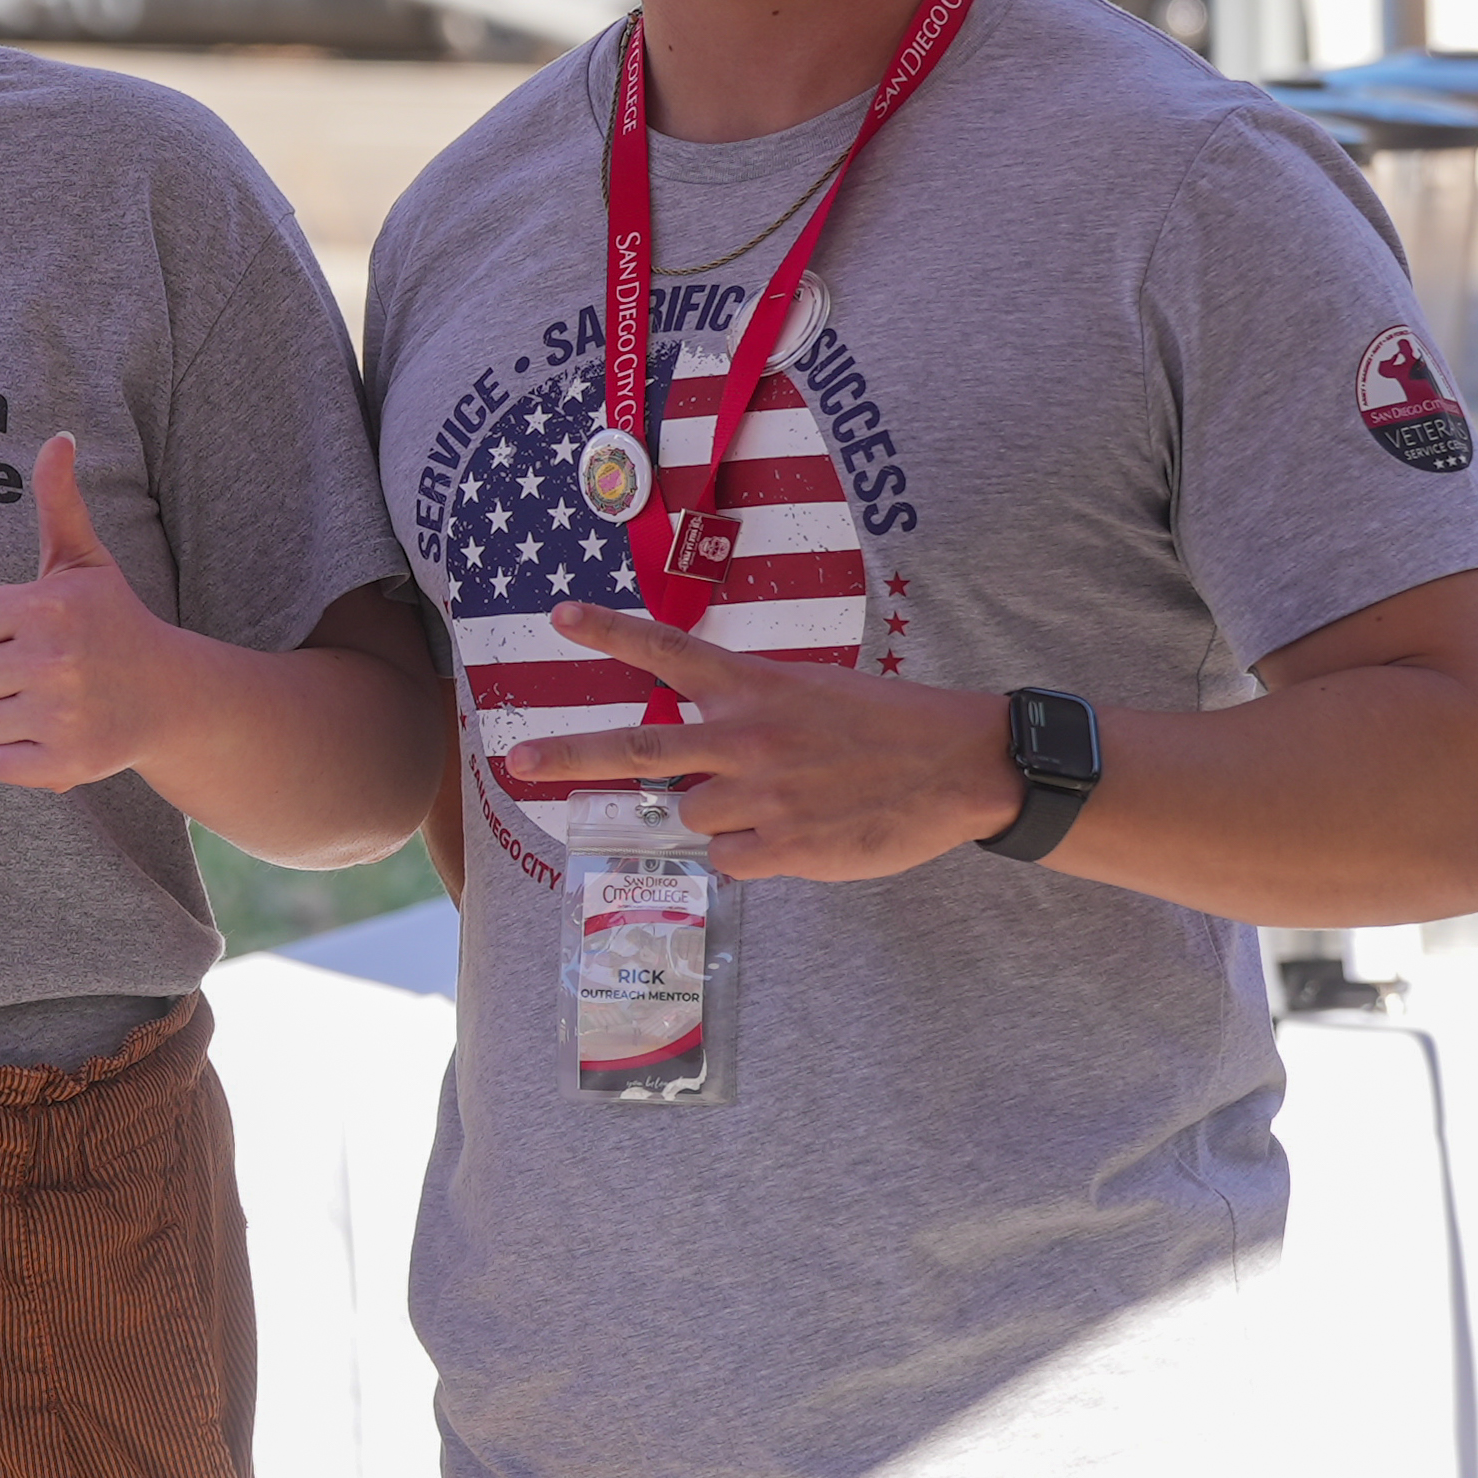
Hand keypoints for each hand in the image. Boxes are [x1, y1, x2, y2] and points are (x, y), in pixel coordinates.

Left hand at [0, 434, 187, 791]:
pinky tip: (43, 732)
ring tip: (33, 700)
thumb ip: (59, 502)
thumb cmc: (112, 622)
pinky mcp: (68, 764)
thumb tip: (58, 438)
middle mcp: (55, 660)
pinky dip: (9, 754)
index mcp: (48, 606)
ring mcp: (62, 716)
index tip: (5, 632)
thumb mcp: (83, 562)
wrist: (172, 696)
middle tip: (21, 669)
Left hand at [496, 602, 1019, 880]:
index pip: (667, 652)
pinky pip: (731, 860)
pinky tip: (798, 834)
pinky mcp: (784, 849)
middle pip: (637, 752)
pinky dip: (750, 854)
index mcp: (754, 689)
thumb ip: (748, 718)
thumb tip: (697, 768)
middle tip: (516, 761)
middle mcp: (745, 739)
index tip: (558, 618)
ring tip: (784, 802)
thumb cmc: (886, 726)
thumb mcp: (809, 695)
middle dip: (568, 756)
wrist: (960, 764)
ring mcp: (760, 797)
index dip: (610, 633)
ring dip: (721, 817)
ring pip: (693, 818)